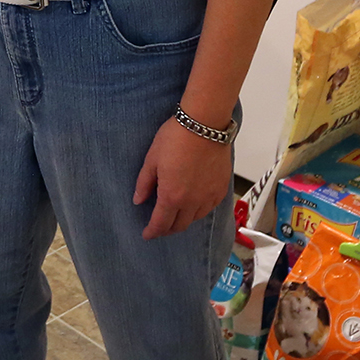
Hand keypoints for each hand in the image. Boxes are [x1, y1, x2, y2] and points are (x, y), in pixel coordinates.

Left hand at [133, 116, 231, 239]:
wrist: (205, 124)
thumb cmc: (176, 138)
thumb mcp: (152, 159)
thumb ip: (144, 183)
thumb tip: (138, 200)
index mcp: (172, 196)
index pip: (161, 224)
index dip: (152, 232)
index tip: (147, 234)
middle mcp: (192, 201)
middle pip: (179, 225)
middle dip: (167, 229)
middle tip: (159, 227)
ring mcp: (209, 196)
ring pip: (195, 218)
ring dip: (183, 220)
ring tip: (175, 214)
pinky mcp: (221, 188)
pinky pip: (209, 208)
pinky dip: (199, 210)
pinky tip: (194, 204)